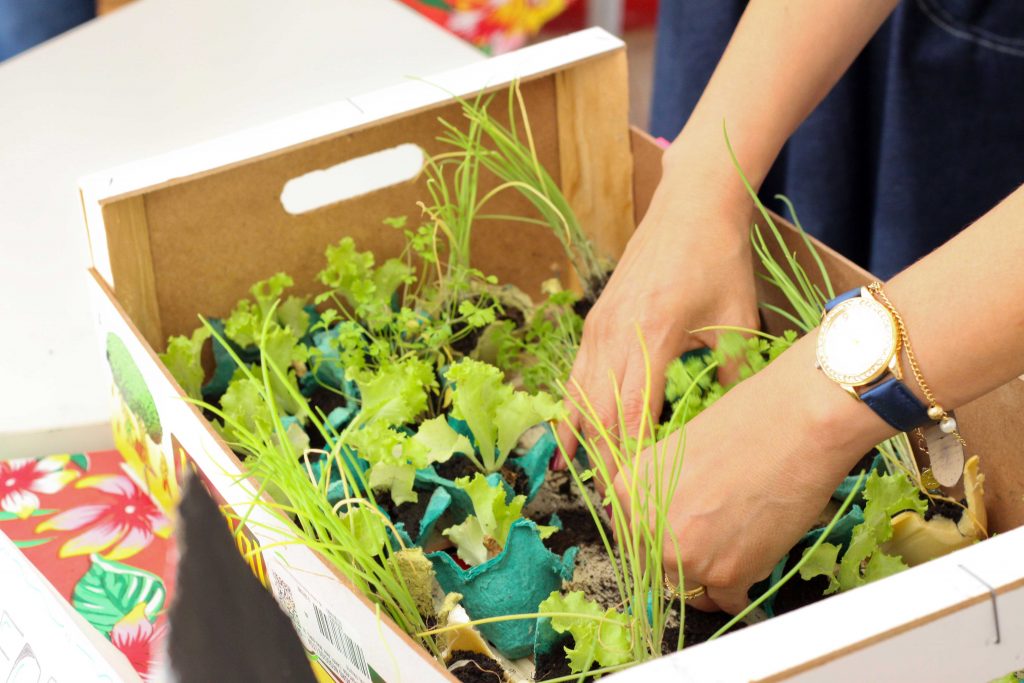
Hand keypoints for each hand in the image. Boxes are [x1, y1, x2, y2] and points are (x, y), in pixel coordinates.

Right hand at [555, 147, 758, 479]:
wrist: (690, 205)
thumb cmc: (719, 260)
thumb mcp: (736, 320)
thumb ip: (731, 374)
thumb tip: (730, 421)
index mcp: (653, 336)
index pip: (632, 412)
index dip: (629, 457)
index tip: (635, 493)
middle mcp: (616, 334)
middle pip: (598, 411)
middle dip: (601, 458)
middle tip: (608, 501)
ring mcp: (599, 326)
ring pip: (579, 393)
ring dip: (579, 436)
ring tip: (577, 476)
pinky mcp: (595, 319)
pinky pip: (578, 373)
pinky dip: (573, 407)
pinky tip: (572, 431)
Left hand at [613, 332, 889, 613]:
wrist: (799, 422)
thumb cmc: (747, 423)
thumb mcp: (679, 452)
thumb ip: (663, 493)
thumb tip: (668, 526)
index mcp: (627, 491)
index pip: (633, 539)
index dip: (662, 540)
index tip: (682, 537)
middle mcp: (647, 528)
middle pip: (658, 570)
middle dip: (686, 562)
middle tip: (717, 543)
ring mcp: (684, 556)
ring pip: (692, 591)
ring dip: (714, 579)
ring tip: (741, 545)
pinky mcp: (726, 575)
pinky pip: (729, 602)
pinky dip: (744, 587)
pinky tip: (758, 555)